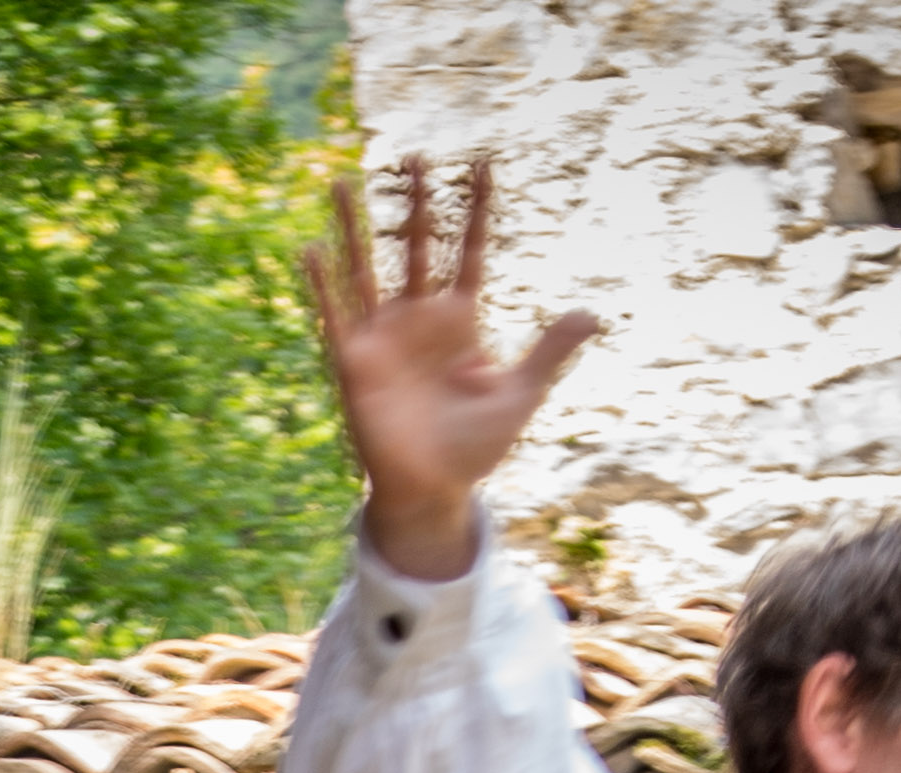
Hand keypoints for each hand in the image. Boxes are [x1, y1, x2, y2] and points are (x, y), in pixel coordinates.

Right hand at [303, 153, 601, 581]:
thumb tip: (592, 313)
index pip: (468, 249)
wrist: (432, 489)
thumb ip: (549, 351)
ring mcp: (384, 335)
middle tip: (415, 154)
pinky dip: (320, 283)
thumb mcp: (520, 395)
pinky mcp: (354, 360)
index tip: (482, 163)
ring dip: (355, 226)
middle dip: (416, 201)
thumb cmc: (475, 447)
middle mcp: (419, 317)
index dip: (475, 208)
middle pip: (415, 244)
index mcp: (460, 318)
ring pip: (367, 266)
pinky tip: (309, 248)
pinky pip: (335, 313)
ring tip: (344, 182)